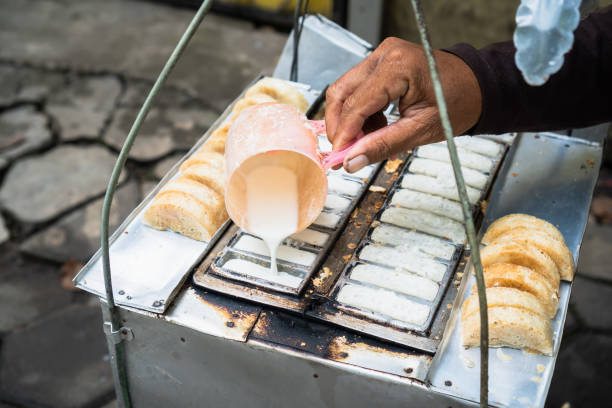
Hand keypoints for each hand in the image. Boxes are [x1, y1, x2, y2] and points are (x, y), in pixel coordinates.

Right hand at [325, 37, 481, 172]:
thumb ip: (383, 145)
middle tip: (344, 152)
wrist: (475, 86)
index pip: (356, 104)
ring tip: (367, 140)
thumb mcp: (421, 130)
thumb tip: (353, 160)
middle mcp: (385, 54)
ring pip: (345, 91)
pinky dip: (359, 113)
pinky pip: (356, 89)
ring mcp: (381, 55)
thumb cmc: (457, 102)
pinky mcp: (380, 62)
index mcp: (398, 67)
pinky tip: (375, 127)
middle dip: (339, 127)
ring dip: (349, 121)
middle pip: (341, 93)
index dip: (344, 134)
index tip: (339, 157)